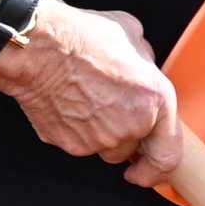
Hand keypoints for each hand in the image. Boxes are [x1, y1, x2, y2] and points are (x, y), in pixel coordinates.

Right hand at [0, 1, 182, 187]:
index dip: (158, 169)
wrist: (37, 47)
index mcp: (155, 101)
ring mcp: (97, 139)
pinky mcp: (67, 142)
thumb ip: (145, 62)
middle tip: (108, 109)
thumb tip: (143, 68)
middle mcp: (130, 126)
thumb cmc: (82, 37)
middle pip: (130, 151)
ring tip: (86, 101)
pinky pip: (77, 143)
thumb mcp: (132, 35)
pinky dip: (74, 130)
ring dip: (100, 135)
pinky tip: (68, 103)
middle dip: (124, 136)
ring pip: (104, 149)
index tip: (149, 170)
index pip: (167, 155)